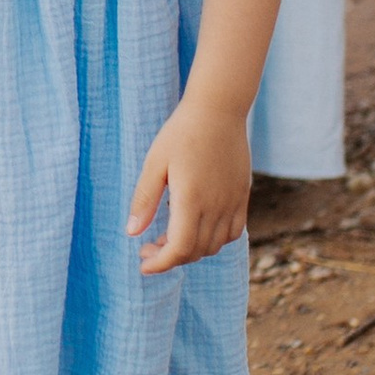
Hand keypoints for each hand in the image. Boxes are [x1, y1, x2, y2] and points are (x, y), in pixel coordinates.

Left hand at [125, 94, 251, 273]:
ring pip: (215, 245)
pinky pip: (233, 231)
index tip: (143, 264)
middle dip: (170, 257)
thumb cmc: (181, 133)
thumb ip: (144, 199)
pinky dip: (214, 240)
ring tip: (168, 237)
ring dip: (191, 250)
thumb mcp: (154, 163)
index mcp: (191, 199)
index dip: (161, 263)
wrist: (218, 110)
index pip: (179, 249)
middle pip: (196, 251)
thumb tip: (132, 232)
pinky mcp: (242, 195)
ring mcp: (233, 202)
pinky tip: (196, 228)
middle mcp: (216, 205)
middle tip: (148, 248)